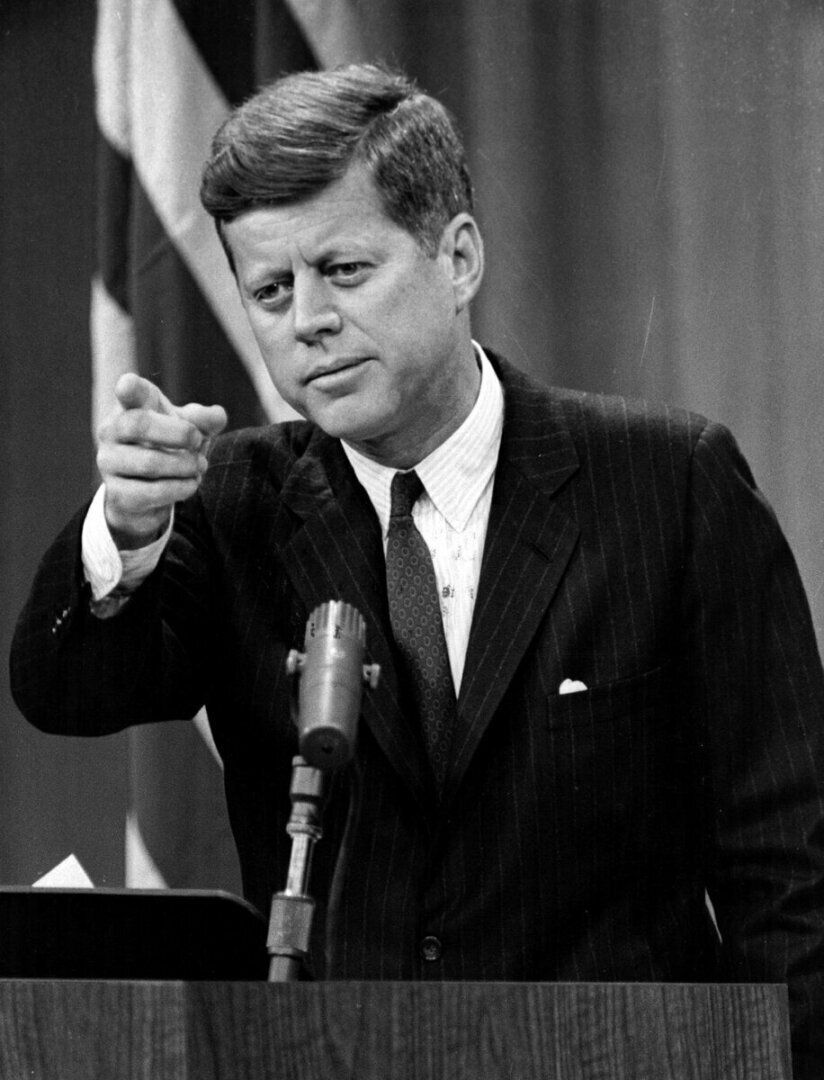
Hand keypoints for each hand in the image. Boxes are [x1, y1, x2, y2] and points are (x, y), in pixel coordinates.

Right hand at [96, 373, 227, 548]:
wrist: (150, 490)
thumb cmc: (171, 446)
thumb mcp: (190, 428)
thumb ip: (205, 420)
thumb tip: (218, 416)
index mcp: (131, 406)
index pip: (127, 391)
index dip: (128, 387)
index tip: (128, 385)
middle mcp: (112, 430)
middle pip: (139, 424)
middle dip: (178, 433)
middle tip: (197, 440)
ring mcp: (109, 462)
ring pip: (150, 463)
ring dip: (185, 466)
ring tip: (199, 466)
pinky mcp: (117, 493)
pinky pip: (152, 492)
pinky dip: (180, 488)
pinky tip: (191, 484)